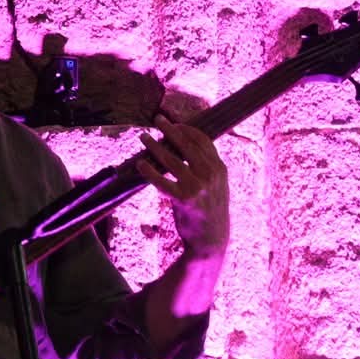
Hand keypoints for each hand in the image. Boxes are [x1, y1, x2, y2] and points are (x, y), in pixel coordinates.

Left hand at [135, 112, 229, 257]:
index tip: (173, 121)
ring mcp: (198, 187)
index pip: (202, 140)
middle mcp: (210, 175)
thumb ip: (206, 166)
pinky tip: (140, 165)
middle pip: (187, 145)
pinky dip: (150, 172)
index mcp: (219, 168)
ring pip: (172, 160)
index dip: (186, 128)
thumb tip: (185, 145)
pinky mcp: (184, 200)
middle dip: (170, 130)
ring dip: (155, 146)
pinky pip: (163, 182)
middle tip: (157, 120)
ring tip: (143, 137)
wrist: (212, 238)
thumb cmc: (209, 208)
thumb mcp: (217, 184)